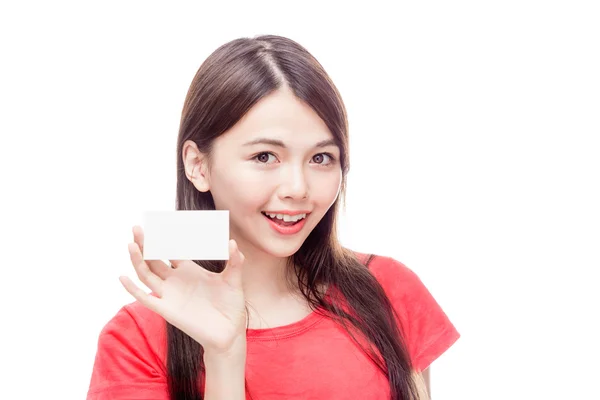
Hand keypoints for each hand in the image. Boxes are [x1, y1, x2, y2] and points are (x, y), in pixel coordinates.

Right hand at [120, 225, 246, 355]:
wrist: (229, 332)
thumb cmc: (231, 306)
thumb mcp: (234, 279)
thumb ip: (235, 260)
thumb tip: (232, 242)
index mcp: (189, 270)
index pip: (172, 249)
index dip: (165, 237)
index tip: (158, 222)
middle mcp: (175, 280)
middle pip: (154, 258)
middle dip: (145, 243)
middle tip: (136, 227)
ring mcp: (169, 294)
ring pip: (146, 274)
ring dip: (137, 259)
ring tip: (131, 243)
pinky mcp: (166, 309)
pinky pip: (144, 298)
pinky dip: (132, 288)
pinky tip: (123, 277)